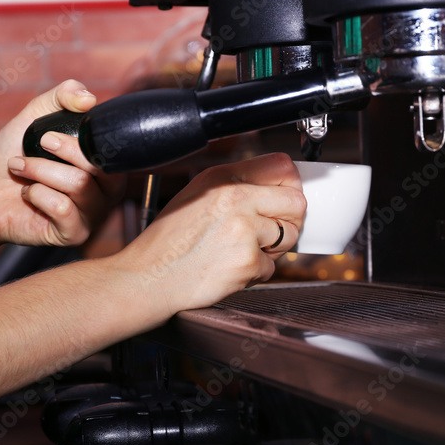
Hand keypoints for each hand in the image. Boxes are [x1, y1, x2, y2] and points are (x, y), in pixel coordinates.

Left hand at [0, 80, 126, 249]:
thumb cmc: (13, 154)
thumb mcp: (35, 116)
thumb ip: (62, 96)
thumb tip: (89, 99)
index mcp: (105, 164)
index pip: (112, 150)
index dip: (82, 140)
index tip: (47, 134)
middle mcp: (106, 191)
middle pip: (99, 168)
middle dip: (60, 153)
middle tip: (34, 147)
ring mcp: (93, 215)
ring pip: (79, 186)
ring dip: (40, 171)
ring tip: (19, 168)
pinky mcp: (74, 234)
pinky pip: (63, 209)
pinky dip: (37, 195)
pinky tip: (27, 195)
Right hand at [118, 152, 306, 313]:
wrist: (148, 278)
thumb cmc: (169, 242)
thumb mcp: (197, 195)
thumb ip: (237, 187)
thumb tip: (277, 190)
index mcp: (223, 178)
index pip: (283, 167)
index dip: (289, 186)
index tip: (284, 199)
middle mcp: (236, 198)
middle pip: (296, 202)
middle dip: (289, 220)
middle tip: (268, 233)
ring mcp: (244, 230)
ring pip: (290, 236)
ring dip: (272, 249)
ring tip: (241, 251)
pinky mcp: (248, 261)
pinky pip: (272, 267)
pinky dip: (255, 272)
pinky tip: (230, 267)